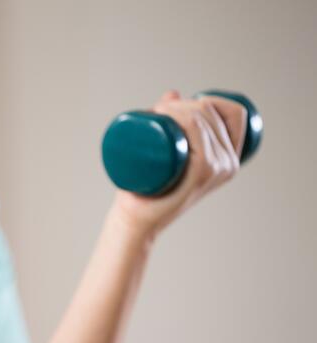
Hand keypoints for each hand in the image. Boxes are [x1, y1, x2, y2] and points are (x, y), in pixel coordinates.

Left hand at [114, 90, 248, 238]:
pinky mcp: (199, 175)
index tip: (177, 107)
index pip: (234, 112)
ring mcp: (216, 169)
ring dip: (177, 107)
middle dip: (182, 103)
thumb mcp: (167, 152)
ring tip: (154, 114)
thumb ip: (173, 123)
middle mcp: (229, 163)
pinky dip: (185, 118)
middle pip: (212, 112)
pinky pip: (199, 136)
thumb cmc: (148, 189)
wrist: (137, 222)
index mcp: (229, 159)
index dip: (208, 100)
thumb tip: (172, 93)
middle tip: (154, 112)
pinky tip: (167, 114)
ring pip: (201, 119)